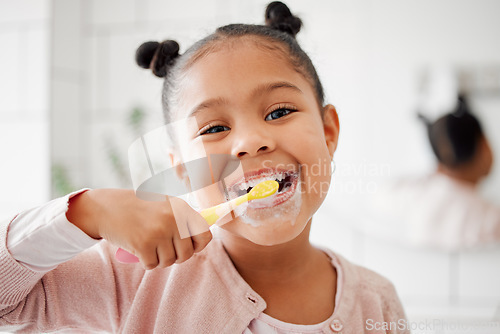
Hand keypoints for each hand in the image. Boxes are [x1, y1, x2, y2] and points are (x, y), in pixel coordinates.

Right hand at [66, 189, 211, 269]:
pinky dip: (146, 262)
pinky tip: (139, 250)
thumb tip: (203, 237)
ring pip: (169, 261)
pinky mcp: (143, 244)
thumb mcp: (164, 204)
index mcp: (181, 208)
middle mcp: (172, 219)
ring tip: (150, 246)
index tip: (189, 246)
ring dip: (160, 259)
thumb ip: (182, 218)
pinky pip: (152, 265)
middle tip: (164, 249)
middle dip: (176, 256)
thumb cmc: (137, 207)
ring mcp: (158, 232)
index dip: (198, 245)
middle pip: (187, 253)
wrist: (106, 207)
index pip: (204, 234)